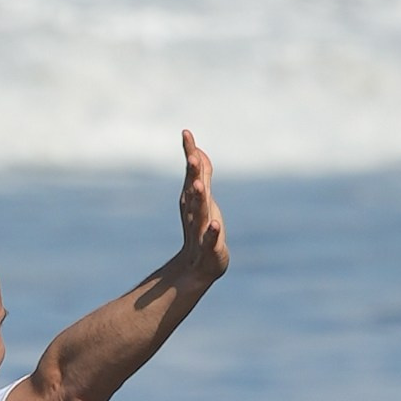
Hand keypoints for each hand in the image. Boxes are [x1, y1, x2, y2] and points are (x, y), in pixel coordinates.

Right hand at [176, 130, 227, 281]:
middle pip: (193, 189)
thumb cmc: (201, 229)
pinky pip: (210, 240)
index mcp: (191, 198)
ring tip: (199, 185)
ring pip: (200, 212)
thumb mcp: (202, 199)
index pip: (191, 172)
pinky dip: (211, 233)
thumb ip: (202, 174)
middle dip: (193, 172)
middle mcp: (193, 211)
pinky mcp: (210, 248)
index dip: (189, 153)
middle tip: (192, 155)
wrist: (197, 268)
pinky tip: (214, 225)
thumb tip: (198, 150)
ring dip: (199, 199)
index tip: (186, 132)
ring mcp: (200, 229)